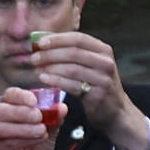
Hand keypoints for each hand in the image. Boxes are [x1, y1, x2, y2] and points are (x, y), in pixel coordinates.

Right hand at [0, 84, 53, 149]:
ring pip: (0, 127)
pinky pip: (3, 142)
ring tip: (41, 130)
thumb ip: (54, 117)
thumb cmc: (35, 144)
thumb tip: (62, 107)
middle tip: (39, 117)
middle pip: (0, 109)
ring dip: (23, 128)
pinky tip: (35, 139)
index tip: (35, 101)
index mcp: (8, 105)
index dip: (21, 96)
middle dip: (21, 112)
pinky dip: (21, 140)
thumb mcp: (48, 129)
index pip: (10, 94)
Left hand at [33, 27, 148, 149]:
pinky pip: (72, 85)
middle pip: (73, 53)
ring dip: (51, 67)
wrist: (115, 111)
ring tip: (37, 68)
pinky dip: (56, 81)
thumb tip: (44, 42)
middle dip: (51, 54)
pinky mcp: (97, 94)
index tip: (39, 43)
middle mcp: (105, 62)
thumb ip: (73, 53)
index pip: (78, 38)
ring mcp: (103, 79)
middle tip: (34, 57)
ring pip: (72, 69)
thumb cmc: (96, 85)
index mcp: (103, 50)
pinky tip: (44, 79)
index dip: (57, 39)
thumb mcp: (91, 65)